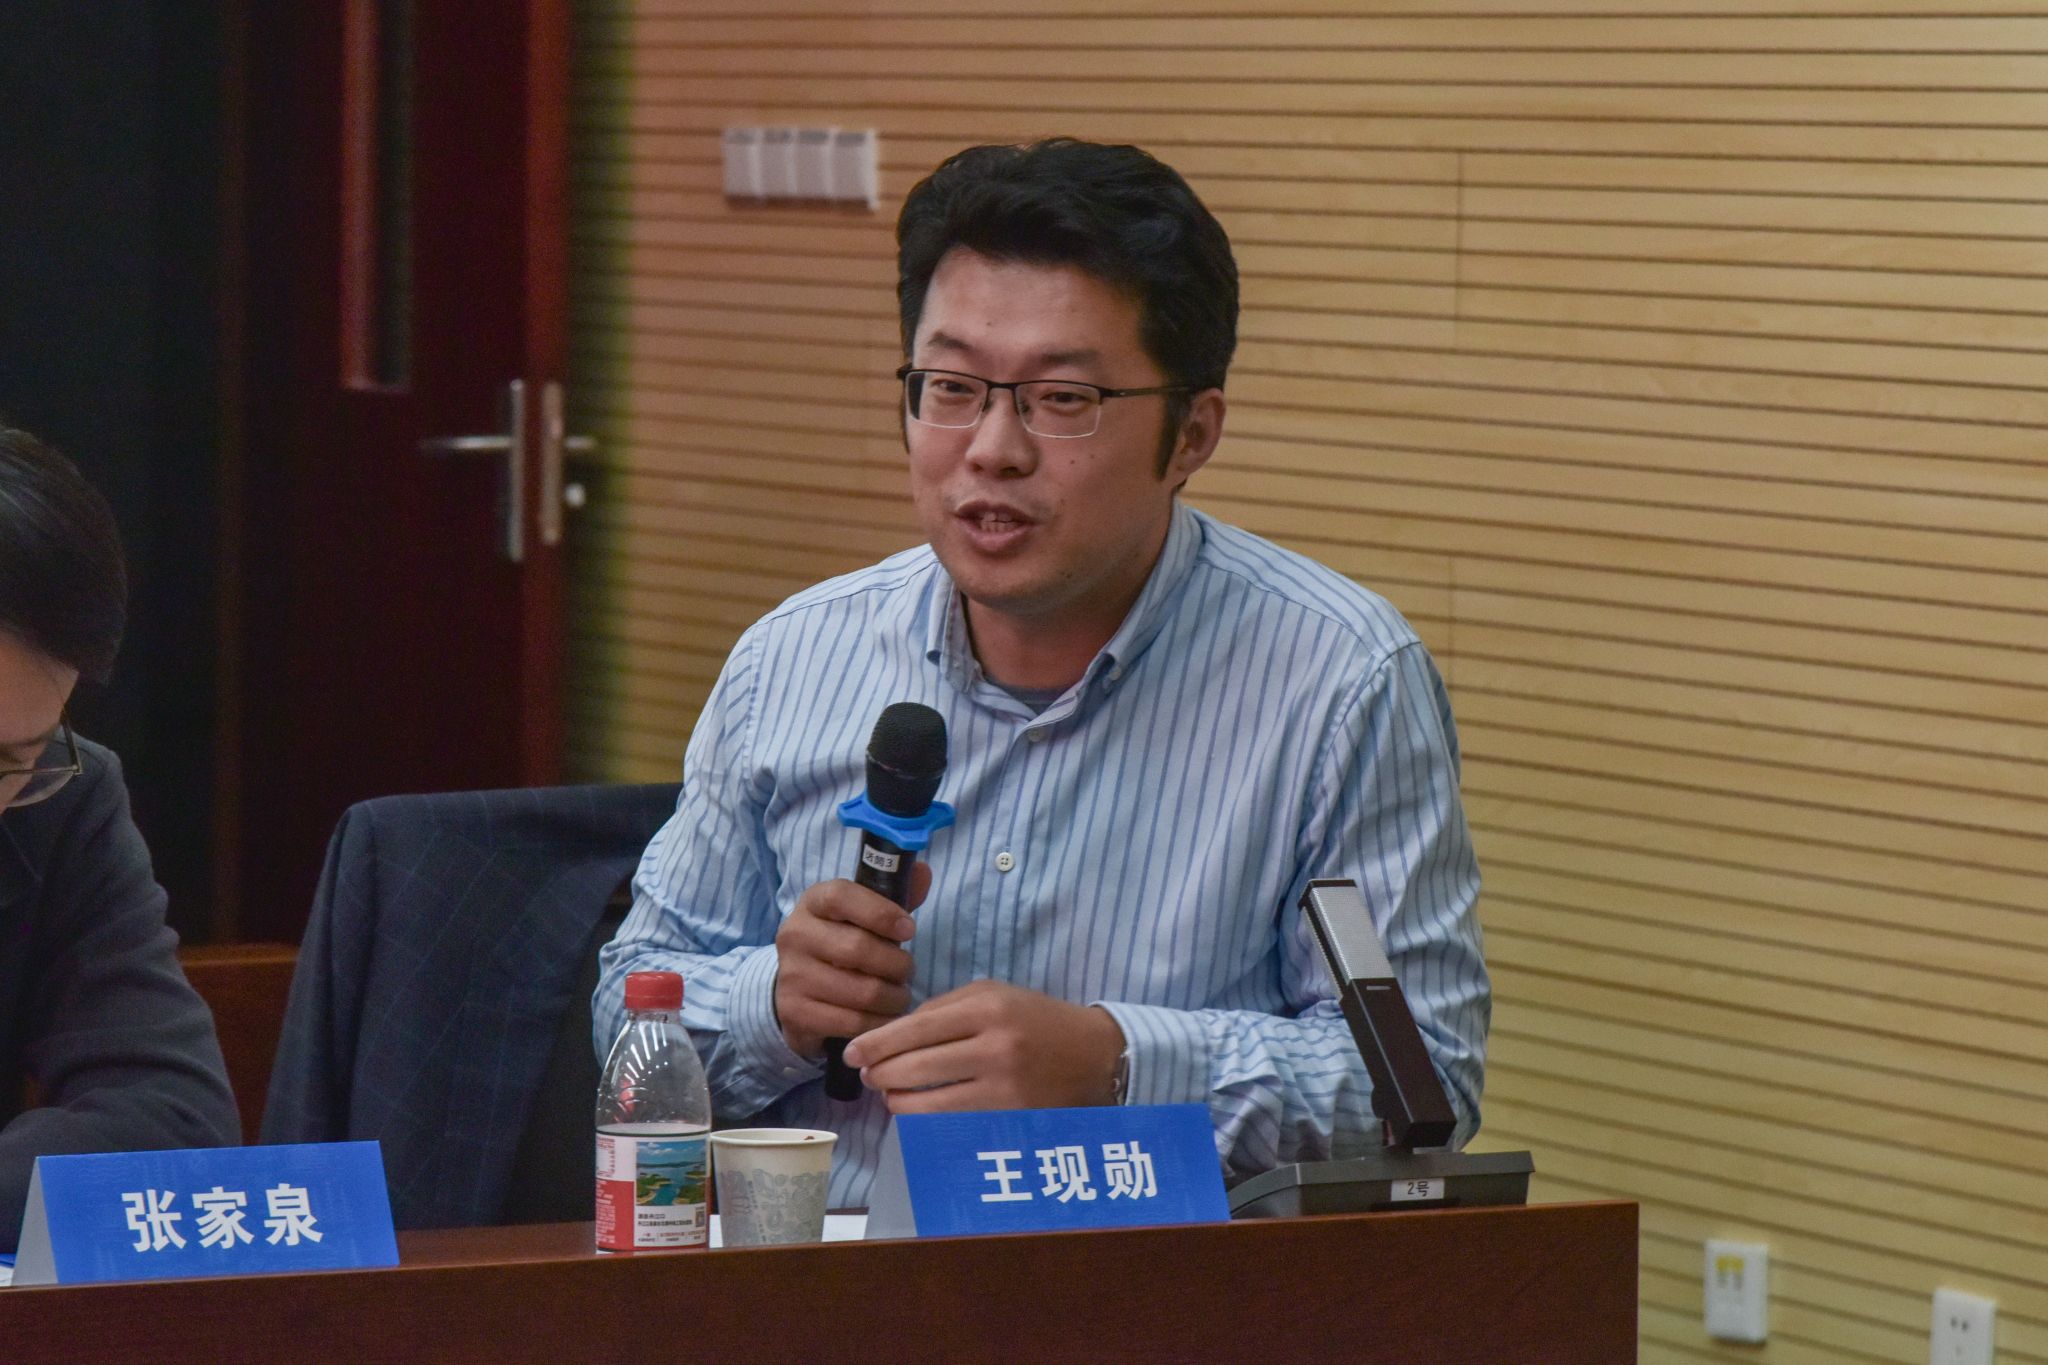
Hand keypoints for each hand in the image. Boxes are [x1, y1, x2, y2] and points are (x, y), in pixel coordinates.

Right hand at [772, 865, 930, 1059]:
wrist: (796, 988)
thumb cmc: (842, 942)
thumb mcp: (863, 915)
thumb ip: (895, 895)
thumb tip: (924, 871)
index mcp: (813, 902)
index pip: (843, 896)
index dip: (881, 912)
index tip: (910, 928)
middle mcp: (795, 935)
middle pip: (858, 949)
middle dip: (897, 964)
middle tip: (907, 971)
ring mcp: (792, 976)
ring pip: (862, 991)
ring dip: (893, 997)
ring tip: (899, 995)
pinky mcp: (796, 1013)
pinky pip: (852, 1022)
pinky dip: (878, 1023)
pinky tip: (883, 1016)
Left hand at [841, 980, 1123, 1112]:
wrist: (1095, 1055)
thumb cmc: (1035, 1019)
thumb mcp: (993, 994)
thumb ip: (942, 1008)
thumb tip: (890, 1035)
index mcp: (987, 1007)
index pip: (915, 1028)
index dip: (876, 1043)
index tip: (852, 1053)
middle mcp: (994, 1046)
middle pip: (915, 1067)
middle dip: (881, 1074)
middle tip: (867, 1076)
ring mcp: (1004, 1086)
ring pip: (928, 1102)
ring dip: (898, 1102)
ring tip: (890, 1095)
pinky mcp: (1011, 1117)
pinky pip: (953, 1123)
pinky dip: (926, 1119)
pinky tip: (917, 1111)